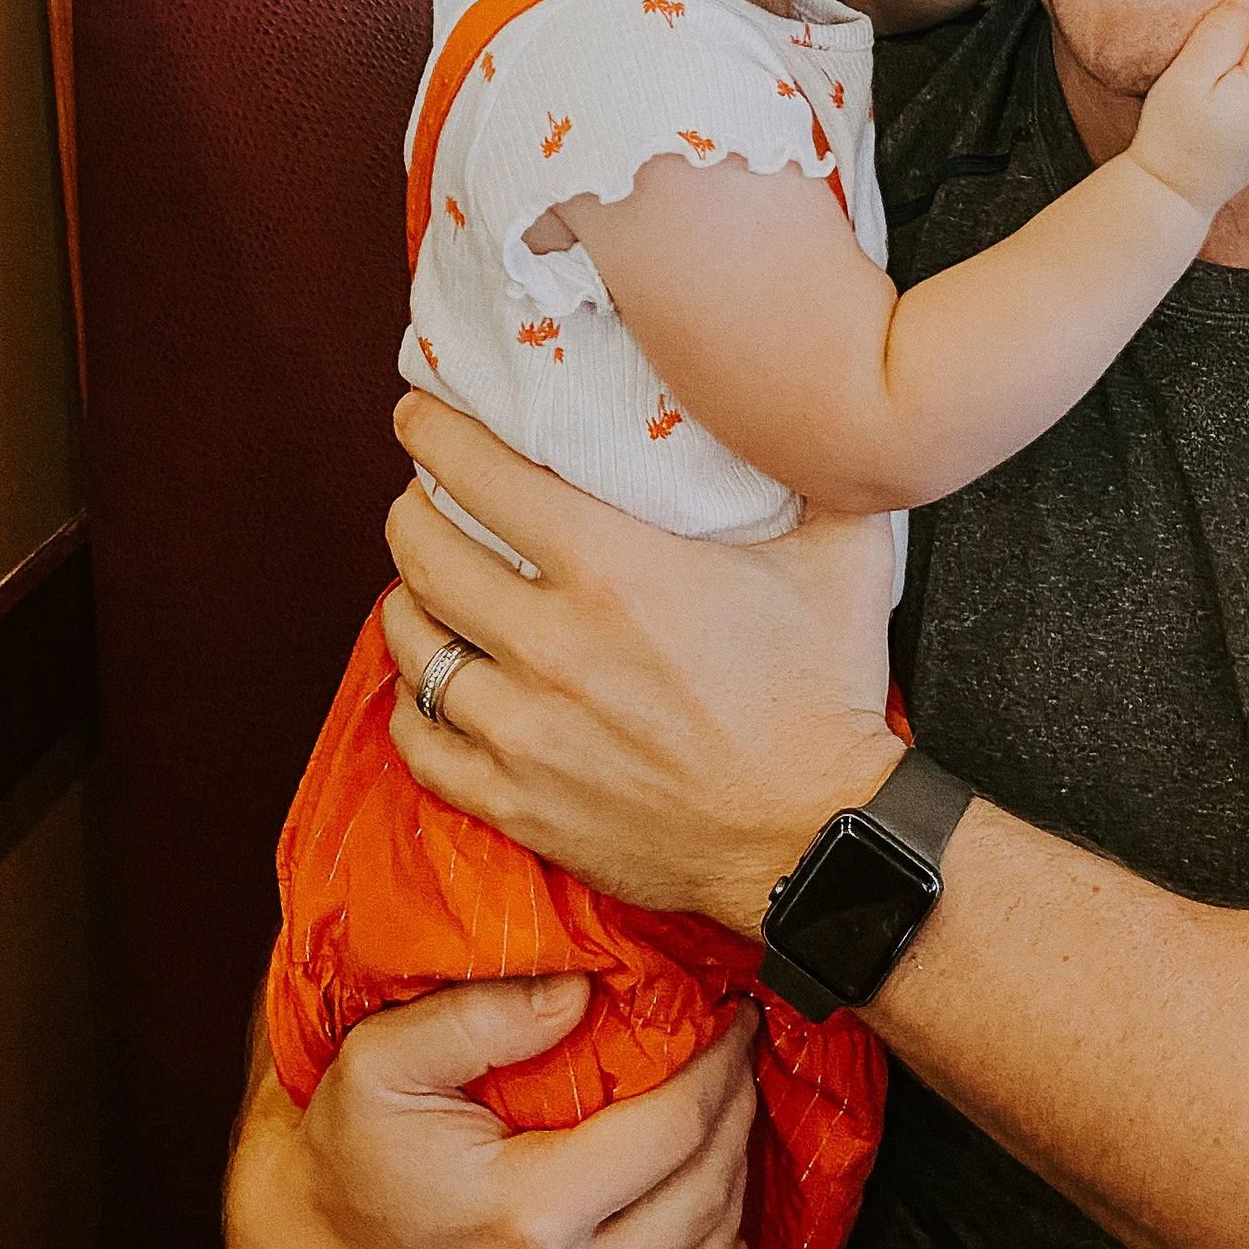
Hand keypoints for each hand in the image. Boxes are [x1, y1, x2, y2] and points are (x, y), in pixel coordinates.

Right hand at [223, 982, 752, 1248]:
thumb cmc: (342, 1162)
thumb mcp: (381, 1063)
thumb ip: (482, 1013)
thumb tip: (582, 990)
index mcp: (526, 1219)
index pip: (676, 1129)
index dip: (720, 1066)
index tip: (733, 1023)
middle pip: (705, 1200)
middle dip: (737, 1119)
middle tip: (739, 1066)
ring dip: (733, 1195)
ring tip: (728, 1132)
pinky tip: (708, 1229)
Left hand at [382, 392, 903, 933]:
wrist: (815, 837)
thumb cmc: (825, 695)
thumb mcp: (843, 556)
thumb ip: (815, 470)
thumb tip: (802, 411)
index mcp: (616, 569)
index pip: (483, 477)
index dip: (436, 435)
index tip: (421, 417)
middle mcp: (553, 644)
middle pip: (425, 554)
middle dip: (410, 512)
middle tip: (422, 498)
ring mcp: (525, 731)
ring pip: (410, 646)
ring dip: (405, 604)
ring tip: (421, 586)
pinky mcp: (517, 803)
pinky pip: (420, 744)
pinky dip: (412, 706)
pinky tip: (430, 683)